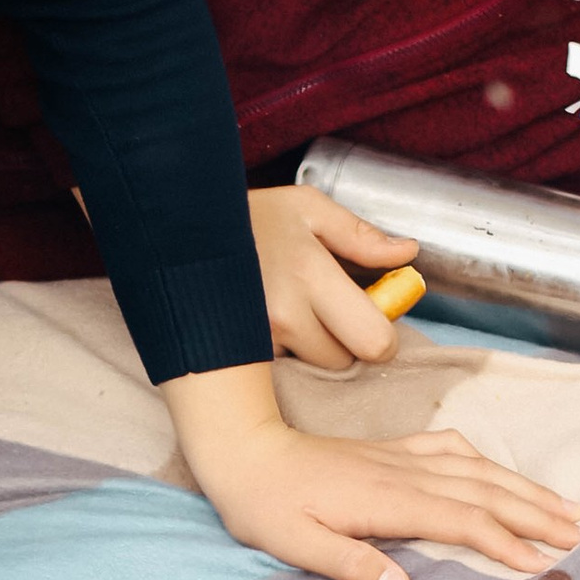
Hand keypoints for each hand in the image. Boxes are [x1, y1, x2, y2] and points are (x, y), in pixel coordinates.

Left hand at [162, 363, 579, 579]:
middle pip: (484, 492)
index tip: (541, 563)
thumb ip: (351, 564)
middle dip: (536, 513)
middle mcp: (402, 473)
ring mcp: (400, 457)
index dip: (504, 542)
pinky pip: (451, 449)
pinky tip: (500, 471)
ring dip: (523, 487)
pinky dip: (485, 460)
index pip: (461, 521)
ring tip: (565, 506)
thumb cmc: (263, 504)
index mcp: (385, 501)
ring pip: (477, 469)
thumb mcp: (295, 544)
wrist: (242, 451)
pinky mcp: (391, 450)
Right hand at [251, 182, 420, 368]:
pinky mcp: (234, 356)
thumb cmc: (244, 217)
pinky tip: (265, 324)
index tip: (371, 314)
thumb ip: (360, 234)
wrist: (172, 233)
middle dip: (344, 342)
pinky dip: (279, 354)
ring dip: (309, 348)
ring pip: (310, 368)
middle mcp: (283, 315)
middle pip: (343, 362)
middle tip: (327, 311)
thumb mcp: (305, 208)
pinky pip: (278, 371)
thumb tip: (407, 252)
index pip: (373, 340)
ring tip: (287, 309)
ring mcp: (255, 340)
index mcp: (310, 273)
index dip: (380, 334)